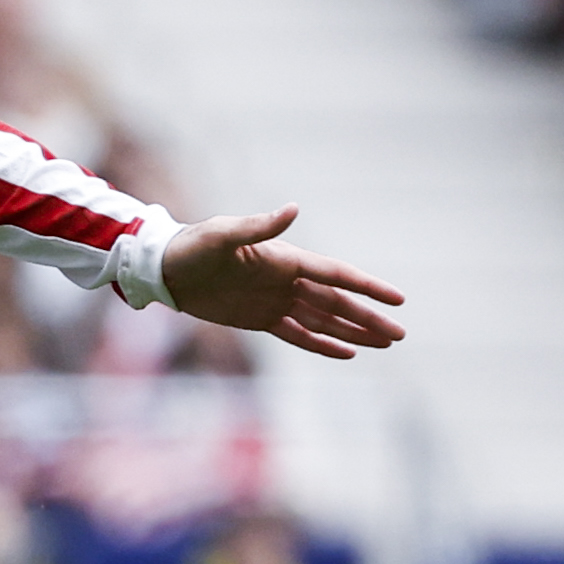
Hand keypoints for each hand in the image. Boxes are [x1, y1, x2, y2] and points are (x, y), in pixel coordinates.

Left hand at [157, 207, 403, 359]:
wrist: (164, 269)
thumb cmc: (192, 247)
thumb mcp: (223, 236)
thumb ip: (259, 227)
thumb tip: (293, 209)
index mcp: (287, 259)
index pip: (338, 275)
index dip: (368, 288)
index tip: (398, 299)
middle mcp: (288, 281)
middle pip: (338, 303)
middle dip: (369, 319)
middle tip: (400, 334)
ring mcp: (276, 301)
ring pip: (324, 321)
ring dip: (353, 333)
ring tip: (384, 344)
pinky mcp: (260, 319)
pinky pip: (298, 335)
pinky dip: (321, 344)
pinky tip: (347, 353)